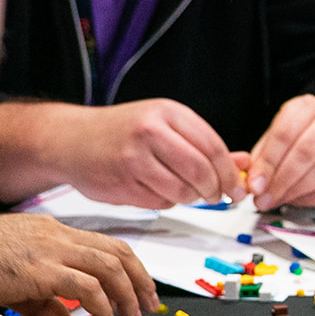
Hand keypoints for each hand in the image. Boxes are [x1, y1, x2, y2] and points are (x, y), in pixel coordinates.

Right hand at [0, 213, 156, 315]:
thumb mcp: (13, 279)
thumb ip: (43, 301)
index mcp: (52, 231)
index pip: (106, 244)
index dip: (131, 268)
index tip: (141, 290)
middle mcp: (57, 235)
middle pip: (118, 252)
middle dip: (140, 281)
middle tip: (148, 307)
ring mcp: (50, 249)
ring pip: (110, 267)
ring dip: (128, 296)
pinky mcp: (40, 270)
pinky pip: (88, 288)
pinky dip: (104, 308)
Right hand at [45, 99, 244, 208]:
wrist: (70, 139)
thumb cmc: (123, 132)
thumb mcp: (167, 126)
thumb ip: (206, 145)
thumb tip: (245, 164)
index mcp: (168, 113)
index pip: (214, 148)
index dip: (231, 174)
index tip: (238, 189)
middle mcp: (151, 132)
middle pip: (201, 171)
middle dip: (215, 190)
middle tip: (217, 197)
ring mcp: (133, 158)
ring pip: (181, 190)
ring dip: (190, 198)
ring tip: (185, 191)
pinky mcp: (121, 182)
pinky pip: (158, 202)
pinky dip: (166, 202)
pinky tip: (157, 190)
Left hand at [246, 95, 314, 210]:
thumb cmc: (299, 140)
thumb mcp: (275, 140)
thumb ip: (260, 160)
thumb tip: (250, 182)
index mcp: (306, 107)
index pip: (285, 133)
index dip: (268, 163)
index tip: (255, 184)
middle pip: (306, 151)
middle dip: (281, 180)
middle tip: (265, 197)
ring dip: (297, 191)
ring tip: (279, 199)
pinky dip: (313, 198)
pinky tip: (299, 199)